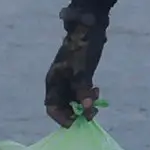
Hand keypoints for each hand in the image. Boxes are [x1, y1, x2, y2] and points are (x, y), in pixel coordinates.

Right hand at [45, 7, 106, 124]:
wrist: (89, 27)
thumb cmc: (81, 48)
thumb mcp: (82, 71)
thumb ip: (82, 91)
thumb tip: (87, 111)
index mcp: (53, 81)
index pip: (52, 107)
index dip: (61, 117)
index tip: (74, 123)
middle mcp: (59, 83)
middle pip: (64, 106)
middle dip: (77, 111)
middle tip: (92, 112)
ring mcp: (69, 79)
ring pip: (75, 100)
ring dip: (86, 103)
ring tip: (97, 98)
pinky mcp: (80, 75)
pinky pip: (82, 92)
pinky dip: (89, 95)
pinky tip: (97, 90)